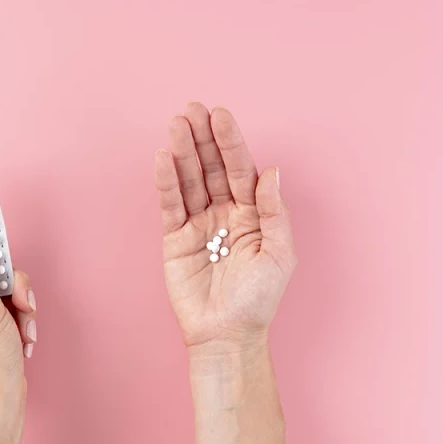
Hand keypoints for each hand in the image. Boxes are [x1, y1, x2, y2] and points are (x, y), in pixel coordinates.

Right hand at [154, 102, 296, 351]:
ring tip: (175, 124)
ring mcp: (198, 223)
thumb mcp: (279, 255)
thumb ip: (275, 212)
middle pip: (211, 167)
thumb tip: (271, 171)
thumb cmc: (258, 299)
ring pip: (189, 180)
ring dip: (182, 151)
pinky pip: (170, 204)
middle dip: (202, 138)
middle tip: (191, 109)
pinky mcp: (175, 238)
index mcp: (253, 213)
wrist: (226, 334)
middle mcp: (224, 212)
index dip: (231, 142)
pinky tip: (163, 158)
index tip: (220, 115)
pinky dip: (166, 181)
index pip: (240, 169)